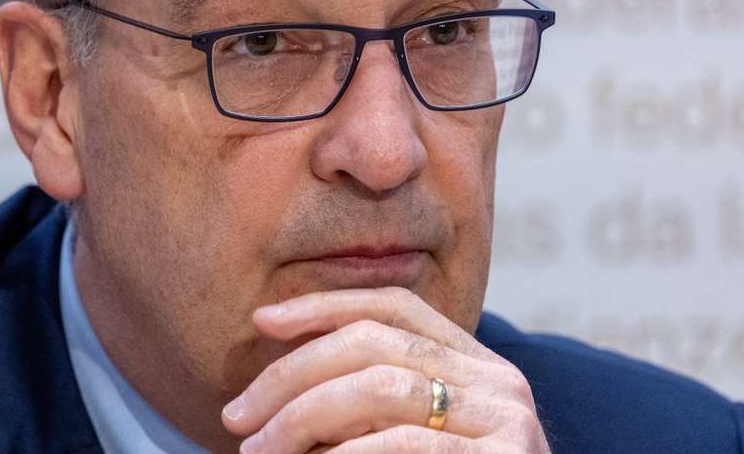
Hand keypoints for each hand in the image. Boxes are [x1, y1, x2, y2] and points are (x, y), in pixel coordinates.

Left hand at [220, 288, 549, 452]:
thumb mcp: (403, 441)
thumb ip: (361, 409)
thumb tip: (265, 393)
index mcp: (475, 366)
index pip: (395, 305)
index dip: (324, 304)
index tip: (261, 321)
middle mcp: (498, 381)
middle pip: (374, 342)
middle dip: (290, 374)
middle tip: (236, 416)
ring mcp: (508, 419)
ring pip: (380, 387)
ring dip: (302, 416)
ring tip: (259, 450)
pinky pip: (405, 443)